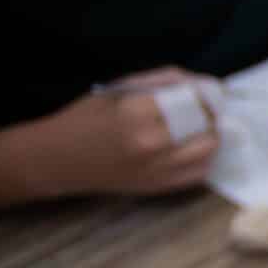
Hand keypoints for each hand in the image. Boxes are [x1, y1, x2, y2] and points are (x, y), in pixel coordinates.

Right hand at [38, 70, 221, 198]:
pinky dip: (204, 158)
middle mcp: (150, 143)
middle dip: (211, 114)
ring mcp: (156, 169)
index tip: (208, 89)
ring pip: (208, 150)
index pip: (191, 99)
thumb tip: (197, 81)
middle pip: (206, 125)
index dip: (205, 92)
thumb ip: (159, 82)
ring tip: (202, 127)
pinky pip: (199, 173)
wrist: (56, 160)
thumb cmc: (84, 119)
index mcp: (136, 113)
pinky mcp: (158, 187)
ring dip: (211, 135)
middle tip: (208, 108)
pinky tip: (193, 147)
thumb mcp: (117, 90)